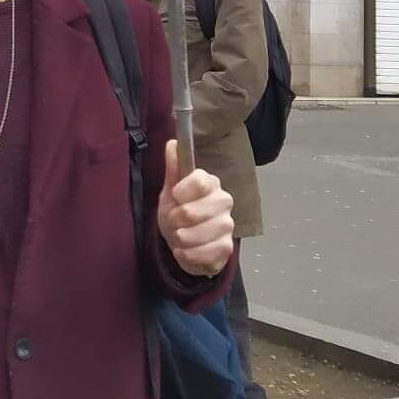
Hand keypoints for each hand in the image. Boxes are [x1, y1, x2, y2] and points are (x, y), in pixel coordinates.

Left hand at [156, 139, 233, 275]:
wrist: (184, 243)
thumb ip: (173, 169)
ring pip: (198, 235)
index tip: (174, 196)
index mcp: (210, 184)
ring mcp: (228, 226)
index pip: (200, 182)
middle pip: (193, 212)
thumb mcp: (170, 191)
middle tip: (174, 221)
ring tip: (180, 237)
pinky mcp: (227, 249)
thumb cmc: (178, 212)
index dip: (181, 192)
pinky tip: (185, 251)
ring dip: (181, 239)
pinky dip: (188, 255)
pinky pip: (203, 254)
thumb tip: (172, 143)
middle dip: (176, 220)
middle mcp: (224, 202)